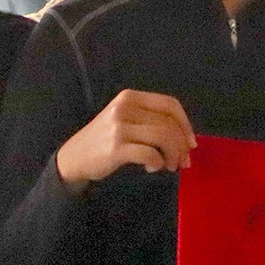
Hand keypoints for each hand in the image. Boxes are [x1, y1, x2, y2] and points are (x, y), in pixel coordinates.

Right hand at [56, 90, 196, 186]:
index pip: (169, 104)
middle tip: (183, 162)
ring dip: (173, 155)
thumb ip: (150, 121)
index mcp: (130, 97)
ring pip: (163, 137)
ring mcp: (119, 126)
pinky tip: (152, 168)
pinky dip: (157, 163)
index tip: (191, 143)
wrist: (74, 158)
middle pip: (169, 123)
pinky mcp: (116, 147)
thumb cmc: (104, 141)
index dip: (185, 124)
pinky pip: (150, 154)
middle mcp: (125, 107)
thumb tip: (184, 139)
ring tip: (169, 166)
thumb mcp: (124, 120)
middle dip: (181, 145)